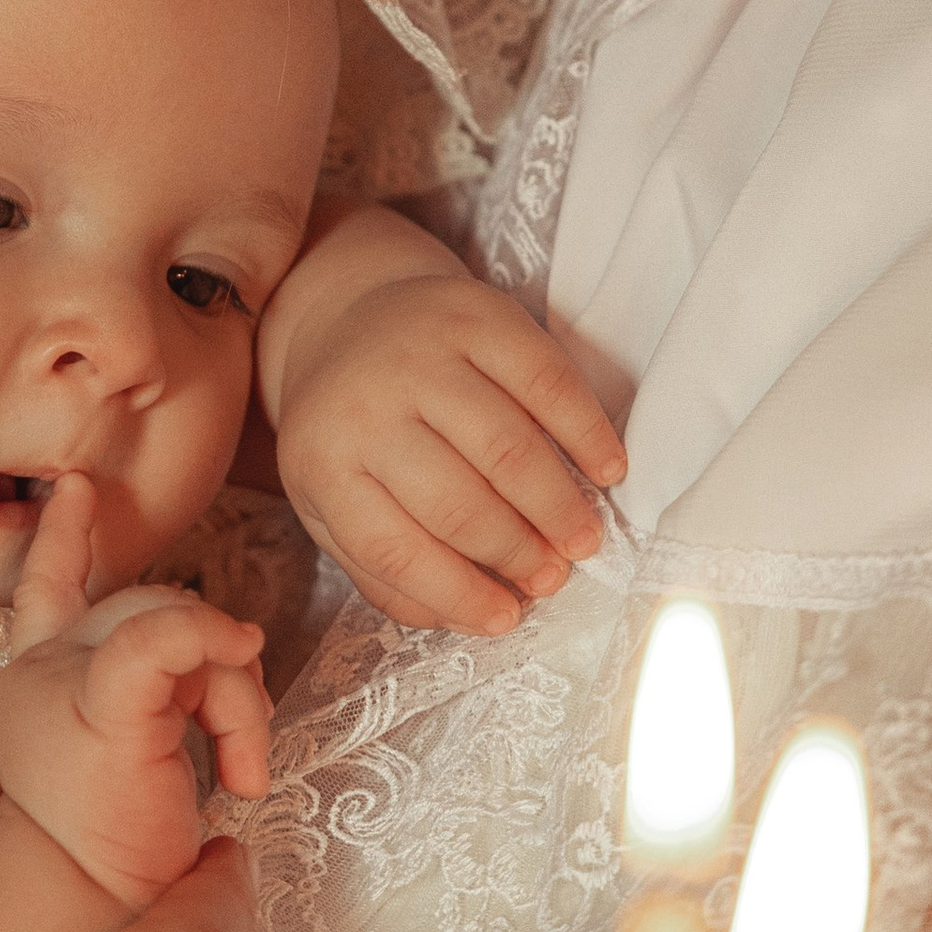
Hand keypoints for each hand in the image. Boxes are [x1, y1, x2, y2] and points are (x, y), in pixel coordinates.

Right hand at [0, 478, 271, 909]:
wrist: (89, 917)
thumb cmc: (118, 847)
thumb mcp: (139, 746)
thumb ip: (162, 680)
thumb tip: (232, 640)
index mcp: (42, 681)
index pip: (48, 590)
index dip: (62, 538)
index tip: (74, 488)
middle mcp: (39, 672)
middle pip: (154, 603)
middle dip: (219, 666)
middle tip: (241, 755)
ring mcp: (62, 683)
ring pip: (177, 621)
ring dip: (233, 698)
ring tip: (237, 778)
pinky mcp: (101, 704)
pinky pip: (167, 639)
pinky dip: (211, 659)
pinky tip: (237, 753)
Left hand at [259, 214, 625, 638]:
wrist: (349, 311)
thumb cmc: (348, 427)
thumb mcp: (331, 500)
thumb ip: (383, 569)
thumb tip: (468, 620)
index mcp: (323, 462)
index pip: (394, 549)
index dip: (458, 593)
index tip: (507, 620)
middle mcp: (366, 404)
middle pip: (458, 502)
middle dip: (516, 552)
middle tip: (554, 579)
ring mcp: (423, 353)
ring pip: (507, 446)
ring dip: (555, 504)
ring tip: (583, 540)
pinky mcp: (477, 313)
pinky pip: (546, 380)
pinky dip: (585, 431)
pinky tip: (607, 469)